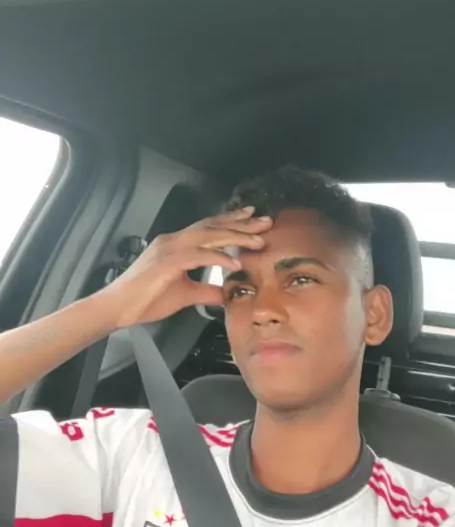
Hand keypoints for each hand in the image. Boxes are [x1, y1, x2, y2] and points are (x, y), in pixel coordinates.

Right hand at [100, 207, 271, 328]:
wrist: (117, 308)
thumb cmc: (145, 300)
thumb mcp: (184, 295)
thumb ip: (206, 291)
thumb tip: (225, 294)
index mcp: (176, 244)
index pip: (209, 227)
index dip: (231, 221)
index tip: (252, 218)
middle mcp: (174, 240)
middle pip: (213, 226)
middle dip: (241, 223)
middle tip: (265, 221)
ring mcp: (170, 249)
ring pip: (208, 236)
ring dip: (235, 237)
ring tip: (257, 240)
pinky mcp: (167, 262)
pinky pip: (199, 256)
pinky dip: (218, 258)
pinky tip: (235, 263)